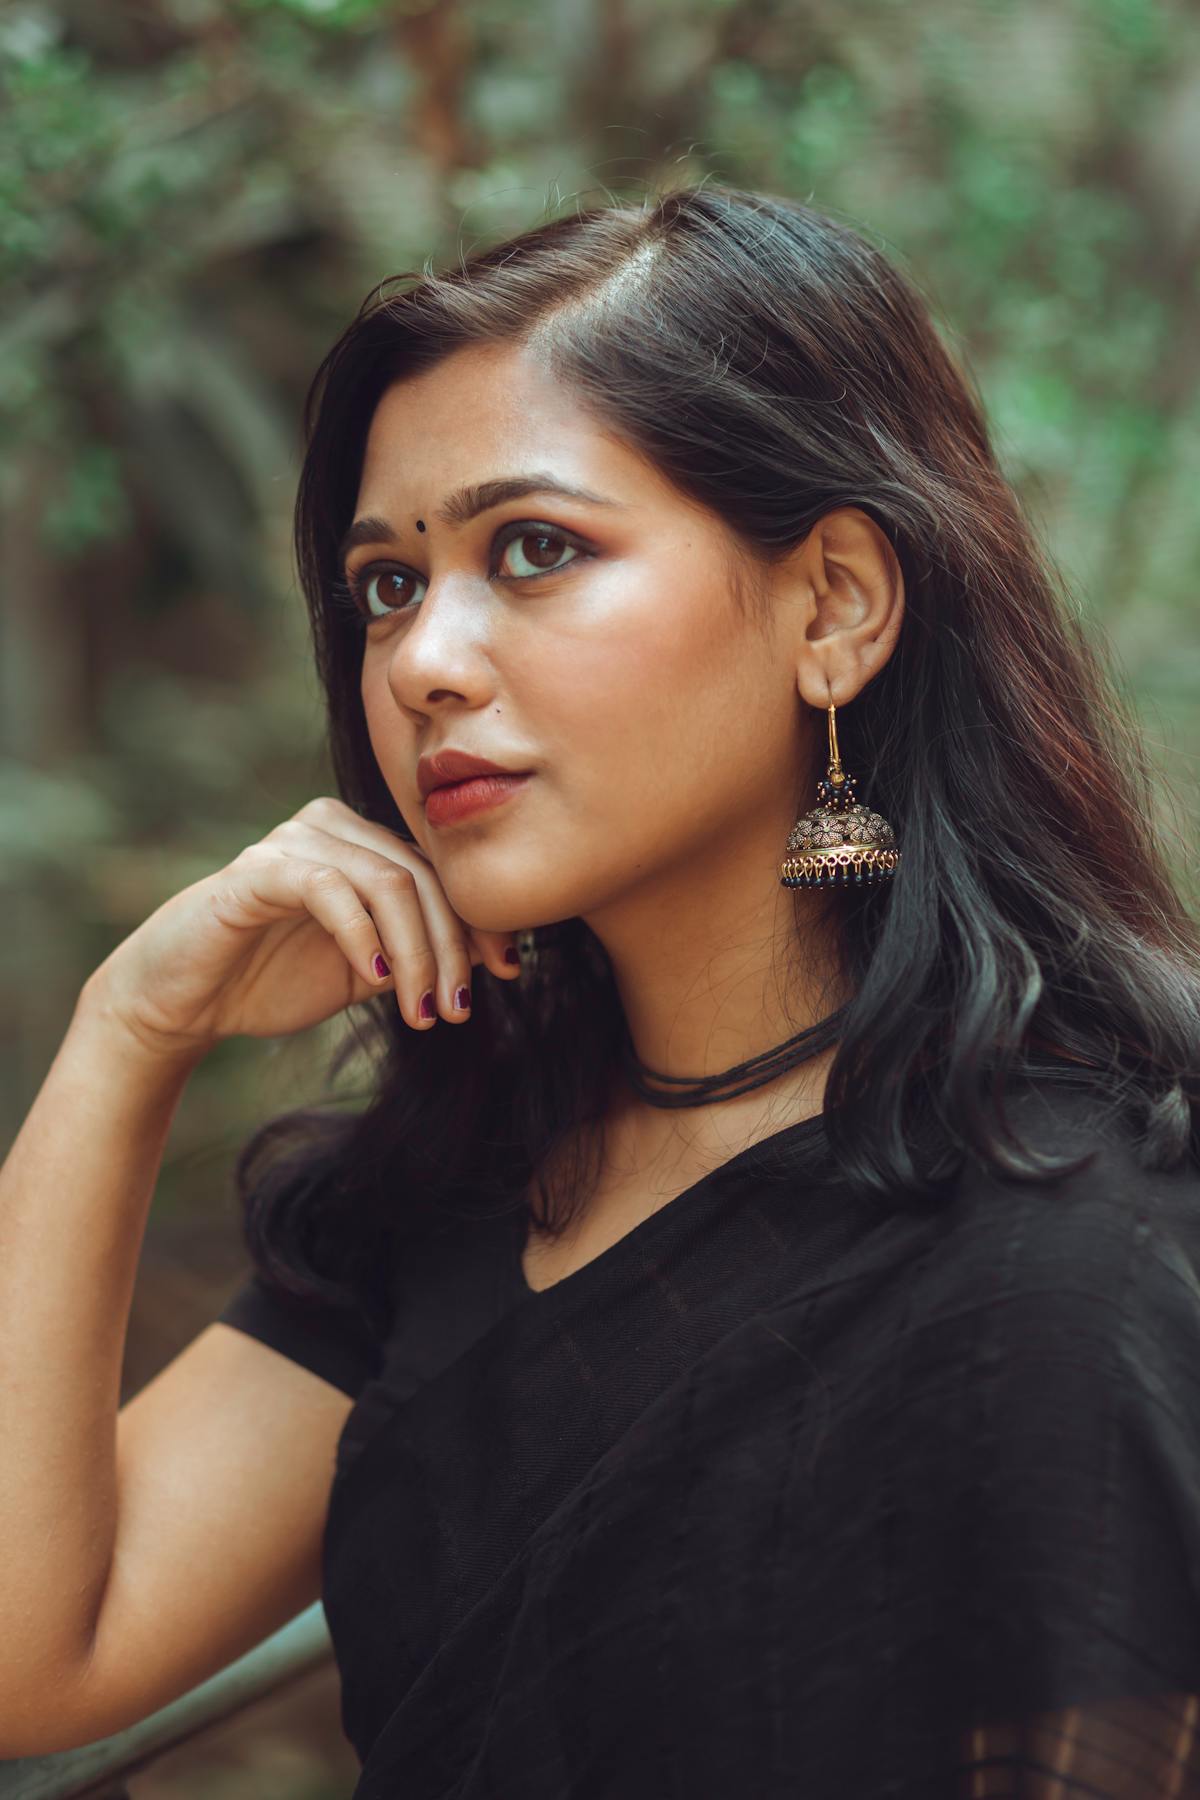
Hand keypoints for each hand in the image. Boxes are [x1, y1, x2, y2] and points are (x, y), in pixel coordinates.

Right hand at [79, 797, 521, 1059]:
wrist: (183, 1001)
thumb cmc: (271, 981)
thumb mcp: (365, 971)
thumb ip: (416, 953)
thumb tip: (491, 957)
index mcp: (363, 843)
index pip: (439, 872)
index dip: (479, 921)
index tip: (509, 972)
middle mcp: (334, 826)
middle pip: (422, 877)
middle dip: (451, 948)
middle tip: (457, 1007)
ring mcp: (295, 841)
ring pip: (387, 883)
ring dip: (416, 953)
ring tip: (423, 1011)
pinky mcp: (260, 869)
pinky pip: (330, 889)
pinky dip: (363, 936)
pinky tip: (376, 979)